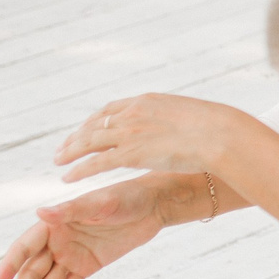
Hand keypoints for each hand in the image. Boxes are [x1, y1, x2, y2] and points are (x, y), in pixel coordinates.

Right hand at [0, 173, 195, 278]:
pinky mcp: (87, 266)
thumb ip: (71, 210)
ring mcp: (71, 255)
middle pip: (33, 272)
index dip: (9, 267)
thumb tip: (41, 212)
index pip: (24, 249)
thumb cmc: (125, 197)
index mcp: (53, 224)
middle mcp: (57, 241)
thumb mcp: (100, 203)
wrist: (153, 205)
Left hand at [54, 93, 247, 182]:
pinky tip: (68, 177)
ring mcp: (130, 133)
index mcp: (147, 101)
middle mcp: (133, 114)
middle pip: (94, 125)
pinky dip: (78, 170)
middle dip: (75, 137)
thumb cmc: (217, 127)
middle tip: (62, 149)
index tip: (86, 130)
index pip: (110, 109)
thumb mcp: (190, 115)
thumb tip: (182, 127)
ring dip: (70, 152)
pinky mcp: (130, 154)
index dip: (94, 121)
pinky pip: (96, 163)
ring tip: (58, 162)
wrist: (220, 134)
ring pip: (89, 142)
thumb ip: (175, 120)